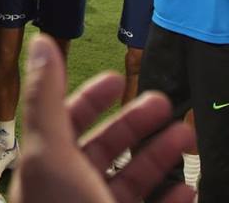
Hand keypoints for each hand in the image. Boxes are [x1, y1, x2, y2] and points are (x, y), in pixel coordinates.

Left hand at [6, 35, 194, 202]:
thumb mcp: (51, 151)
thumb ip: (46, 97)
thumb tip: (40, 41)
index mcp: (46, 165)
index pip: (63, 120)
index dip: (87, 97)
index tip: (116, 79)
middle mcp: (69, 189)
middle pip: (102, 148)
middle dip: (134, 123)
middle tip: (166, 104)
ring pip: (130, 181)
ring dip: (159, 157)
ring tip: (188, 137)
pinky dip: (170, 201)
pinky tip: (188, 192)